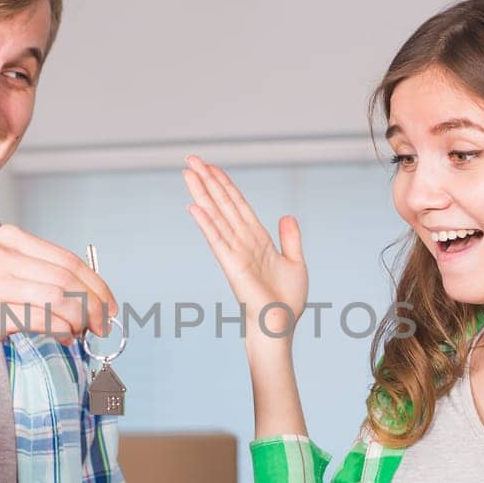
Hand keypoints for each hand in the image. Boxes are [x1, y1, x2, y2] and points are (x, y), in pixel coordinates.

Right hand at [0, 224, 116, 362]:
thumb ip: (42, 276)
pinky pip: (42, 320)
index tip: (110, 306)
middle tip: (103, 326)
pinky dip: (63, 331)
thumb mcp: (5, 274)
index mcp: (10, 238)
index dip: (97, 285)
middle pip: (68, 280)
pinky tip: (64, 338)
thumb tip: (92, 296)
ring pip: (59, 299)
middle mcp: (1, 253)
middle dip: (94, 306)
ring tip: (80, 333)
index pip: (69, 260)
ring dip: (80, 320)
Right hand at [183, 155, 308, 338]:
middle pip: (222, 203)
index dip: (225, 183)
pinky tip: (194, 206)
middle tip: (191, 158)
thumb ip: (290, 238)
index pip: (238, 204)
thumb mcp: (296, 262)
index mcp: (257, 238)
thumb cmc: (287, 301)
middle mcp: (242, 241)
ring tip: (188, 172)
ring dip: (202, 193)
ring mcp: (234, 251)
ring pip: (216, 215)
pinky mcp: (231, 264)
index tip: (211, 166)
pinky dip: (206, 222)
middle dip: (207, 180)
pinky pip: (216, 239)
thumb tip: (286, 216)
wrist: (280, 324)